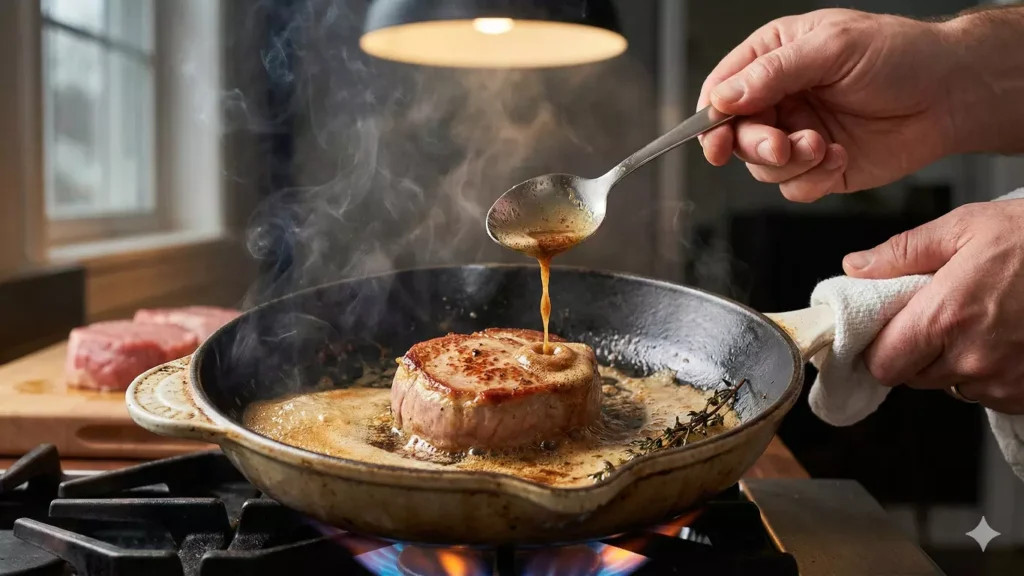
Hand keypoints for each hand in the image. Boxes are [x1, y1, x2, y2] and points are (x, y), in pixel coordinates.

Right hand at [696, 9, 960, 201]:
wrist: (951, 94)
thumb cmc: (902, 55)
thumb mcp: (833, 47)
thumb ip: (773, 72)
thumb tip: (725, 97)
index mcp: (773, 58)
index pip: (722, 90)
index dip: (711, 117)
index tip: (716, 138)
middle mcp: (780, 98)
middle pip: (735, 135)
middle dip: (754, 145)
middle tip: (781, 145)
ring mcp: (797, 134)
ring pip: (761, 167)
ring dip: (789, 162)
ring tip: (823, 146)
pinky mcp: (819, 167)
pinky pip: (793, 187)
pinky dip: (812, 179)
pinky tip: (840, 157)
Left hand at [844, 200, 1023, 412]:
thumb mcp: (967, 226)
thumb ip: (903, 252)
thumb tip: (856, 268)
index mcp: (946, 317)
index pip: (882, 363)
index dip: (879, 347)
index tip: (886, 328)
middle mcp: (973, 359)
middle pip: (912, 377)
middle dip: (915, 350)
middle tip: (938, 315)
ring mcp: (1006, 382)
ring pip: (952, 385)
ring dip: (955, 361)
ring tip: (983, 320)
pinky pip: (991, 393)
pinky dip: (991, 371)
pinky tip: (1009, 337)